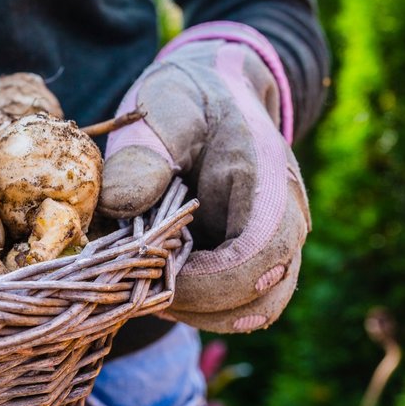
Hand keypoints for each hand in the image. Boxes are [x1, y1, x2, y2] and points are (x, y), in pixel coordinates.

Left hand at [98, 22, 310, 332]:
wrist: (217, 92)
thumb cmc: (189, 98)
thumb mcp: (162, 107)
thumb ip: (143, 152)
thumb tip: (120, 204)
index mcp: (267, 181)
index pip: (261, 255)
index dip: (208, 279)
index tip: (153, 263)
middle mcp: (284, 221)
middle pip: (260, 300)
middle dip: (192, 300)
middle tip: (136, 272)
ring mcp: (272, 247)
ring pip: (248, 313)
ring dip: (192, 309)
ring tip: (144, 273)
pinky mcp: (251, 262)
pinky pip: (233, 306)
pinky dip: (192, 304)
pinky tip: (155, 275)